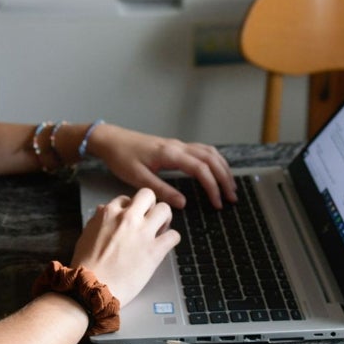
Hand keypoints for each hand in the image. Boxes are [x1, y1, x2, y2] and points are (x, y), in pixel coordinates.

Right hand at [71, 188, 179, 305]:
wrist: (93, 287)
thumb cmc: (86, 266)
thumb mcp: (86, 235)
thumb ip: (97, 220)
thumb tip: (103, 210)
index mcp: (109, 213)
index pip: (126, 199)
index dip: (131, 209)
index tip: (133, 217)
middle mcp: (128, 218)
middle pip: (148, 195)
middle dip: (150, 205)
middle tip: (150, 217)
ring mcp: (143, 233)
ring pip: (164, 209)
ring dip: (164, 218)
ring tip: (161, 229)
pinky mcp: (155, 250)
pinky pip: (174, 235)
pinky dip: (172, 239)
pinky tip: (166, 245)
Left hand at [85, 123, 235, 208]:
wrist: (110, 140)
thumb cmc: (121, 158)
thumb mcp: (137, 178)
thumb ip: (161, 190)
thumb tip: (183, 203)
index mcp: (170, 154)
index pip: (200, 169)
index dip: (213, 186)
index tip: (218, 203)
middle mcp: (178, 146)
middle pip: (211, 159)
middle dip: (224, 178)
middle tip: (232, 198)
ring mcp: (178, 144)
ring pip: (209, 152)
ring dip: (222, 168)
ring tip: (230, 187)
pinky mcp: (175, 146)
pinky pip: (202, 150)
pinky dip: (214, 161)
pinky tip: (217, 171)